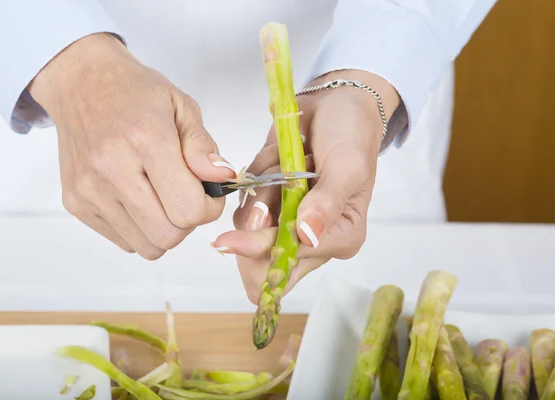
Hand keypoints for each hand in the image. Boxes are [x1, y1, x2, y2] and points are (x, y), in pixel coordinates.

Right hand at [29, 33, 234, 259]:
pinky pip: (123, 241)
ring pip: (146, 246)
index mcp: (145, 141)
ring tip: (161, 197)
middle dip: (187, 222)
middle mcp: (112, 170)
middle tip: (185, 195)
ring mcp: (90, 191)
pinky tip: (138, 198)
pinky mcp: (76, 204)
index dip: (209, 208)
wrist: (80, 84)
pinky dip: (139, 229)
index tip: (207, 193)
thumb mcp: (181, 106)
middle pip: (168, 236)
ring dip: (164, 229)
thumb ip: (203, 147)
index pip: (188, 210)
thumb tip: (222, 180)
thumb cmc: (134, 93)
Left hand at [211, 70, 400, 302]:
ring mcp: (284, 220)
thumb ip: (326, 203)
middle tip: (277, 182)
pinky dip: (255, 174)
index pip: (286, 271)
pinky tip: (279, 157)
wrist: (336, 103)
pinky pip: (242, 198)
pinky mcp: (267, 200)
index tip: (258, 220)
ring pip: (245, 224)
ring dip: (261, 187)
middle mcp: (308, 239)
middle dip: (260, 217)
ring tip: (289, 161)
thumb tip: (307, 236)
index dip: (265, 252)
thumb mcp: (348, 166)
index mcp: (337, 240)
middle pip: (256, 259)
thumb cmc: (351, 134)